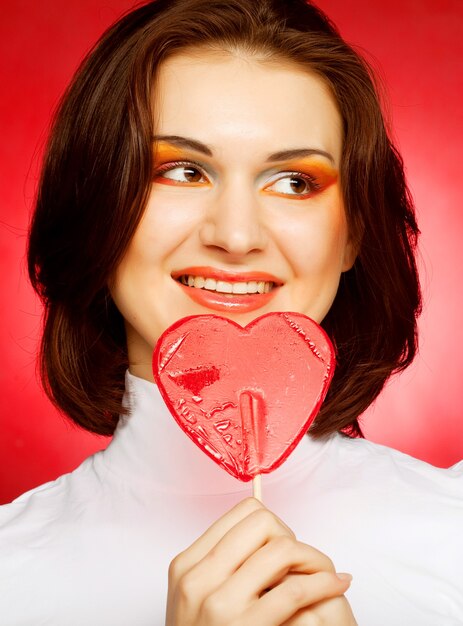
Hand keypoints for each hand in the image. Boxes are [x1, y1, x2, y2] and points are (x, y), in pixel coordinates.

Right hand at [165, 497, 355, 624]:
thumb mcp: (197, 599)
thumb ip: (220, 566)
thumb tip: (266, 534)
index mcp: (186, 565)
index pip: (242, 512)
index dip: (270, 526)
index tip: (279, 547)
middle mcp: (198, 579)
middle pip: (263, 523)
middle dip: (288, 537)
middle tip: (298, 563)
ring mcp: (220, 605)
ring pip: (281, 549)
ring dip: (311, 559)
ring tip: (322, 573)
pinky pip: (296, 590)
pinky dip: (324, 583)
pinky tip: (335, 585)